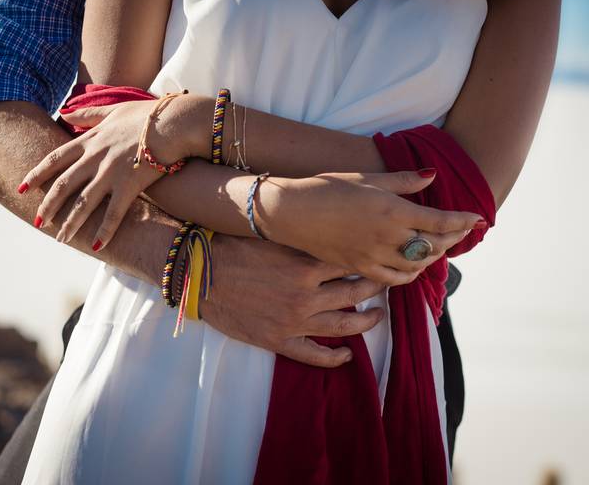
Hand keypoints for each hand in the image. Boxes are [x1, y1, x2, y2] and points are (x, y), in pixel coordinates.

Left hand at [17, 97, 193, 249]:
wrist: (174, 123)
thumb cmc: (148, 115)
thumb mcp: (113, 109)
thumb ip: (88, 114)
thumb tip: (65, 111)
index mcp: (90, 140)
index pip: (55, 159)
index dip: (37, 174)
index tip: (23, 187)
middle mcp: (95, 158)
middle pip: (64, 185)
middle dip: (48, 205)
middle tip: (38, 221)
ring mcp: (110, 173)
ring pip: (83, 203)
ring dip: (70, 223)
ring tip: (60, 239)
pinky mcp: (130, 186)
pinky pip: (113, 214)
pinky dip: (104, 231)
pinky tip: (96, 246)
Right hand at [201, 234, 385, 367]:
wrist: (200, 275)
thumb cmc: (234, 249)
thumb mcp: (274, 237)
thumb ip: (304, 240)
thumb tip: (332, 232)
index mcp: (306, 265)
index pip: (351, 263)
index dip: (369, 261)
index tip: (380, 257)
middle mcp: (305, 295)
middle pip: (354, 293)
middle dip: (375, 288)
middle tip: (387, 284)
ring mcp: (294, 320)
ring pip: (342, 325)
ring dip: (366, 321)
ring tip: (378, 316)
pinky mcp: (278, 341)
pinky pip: (313, 354)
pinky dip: (334, 357)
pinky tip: (347, 354)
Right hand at [257, 171, 484, 284]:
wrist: (291, 213)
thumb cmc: (327, 188)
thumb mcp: (366, 178)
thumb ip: (403, 181)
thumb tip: (432, 176)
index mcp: (392, 210)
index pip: (440, 221)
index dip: (462, 221)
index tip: (476, 219)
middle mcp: (387, 237)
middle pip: (433, 245)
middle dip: (452, 238)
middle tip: (460, 231)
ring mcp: (373, 256)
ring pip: (416, 266)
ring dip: (431, 258)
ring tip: (436, 248)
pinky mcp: (359, 268)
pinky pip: (393, 279)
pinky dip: (408, 274)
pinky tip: (410, 265)